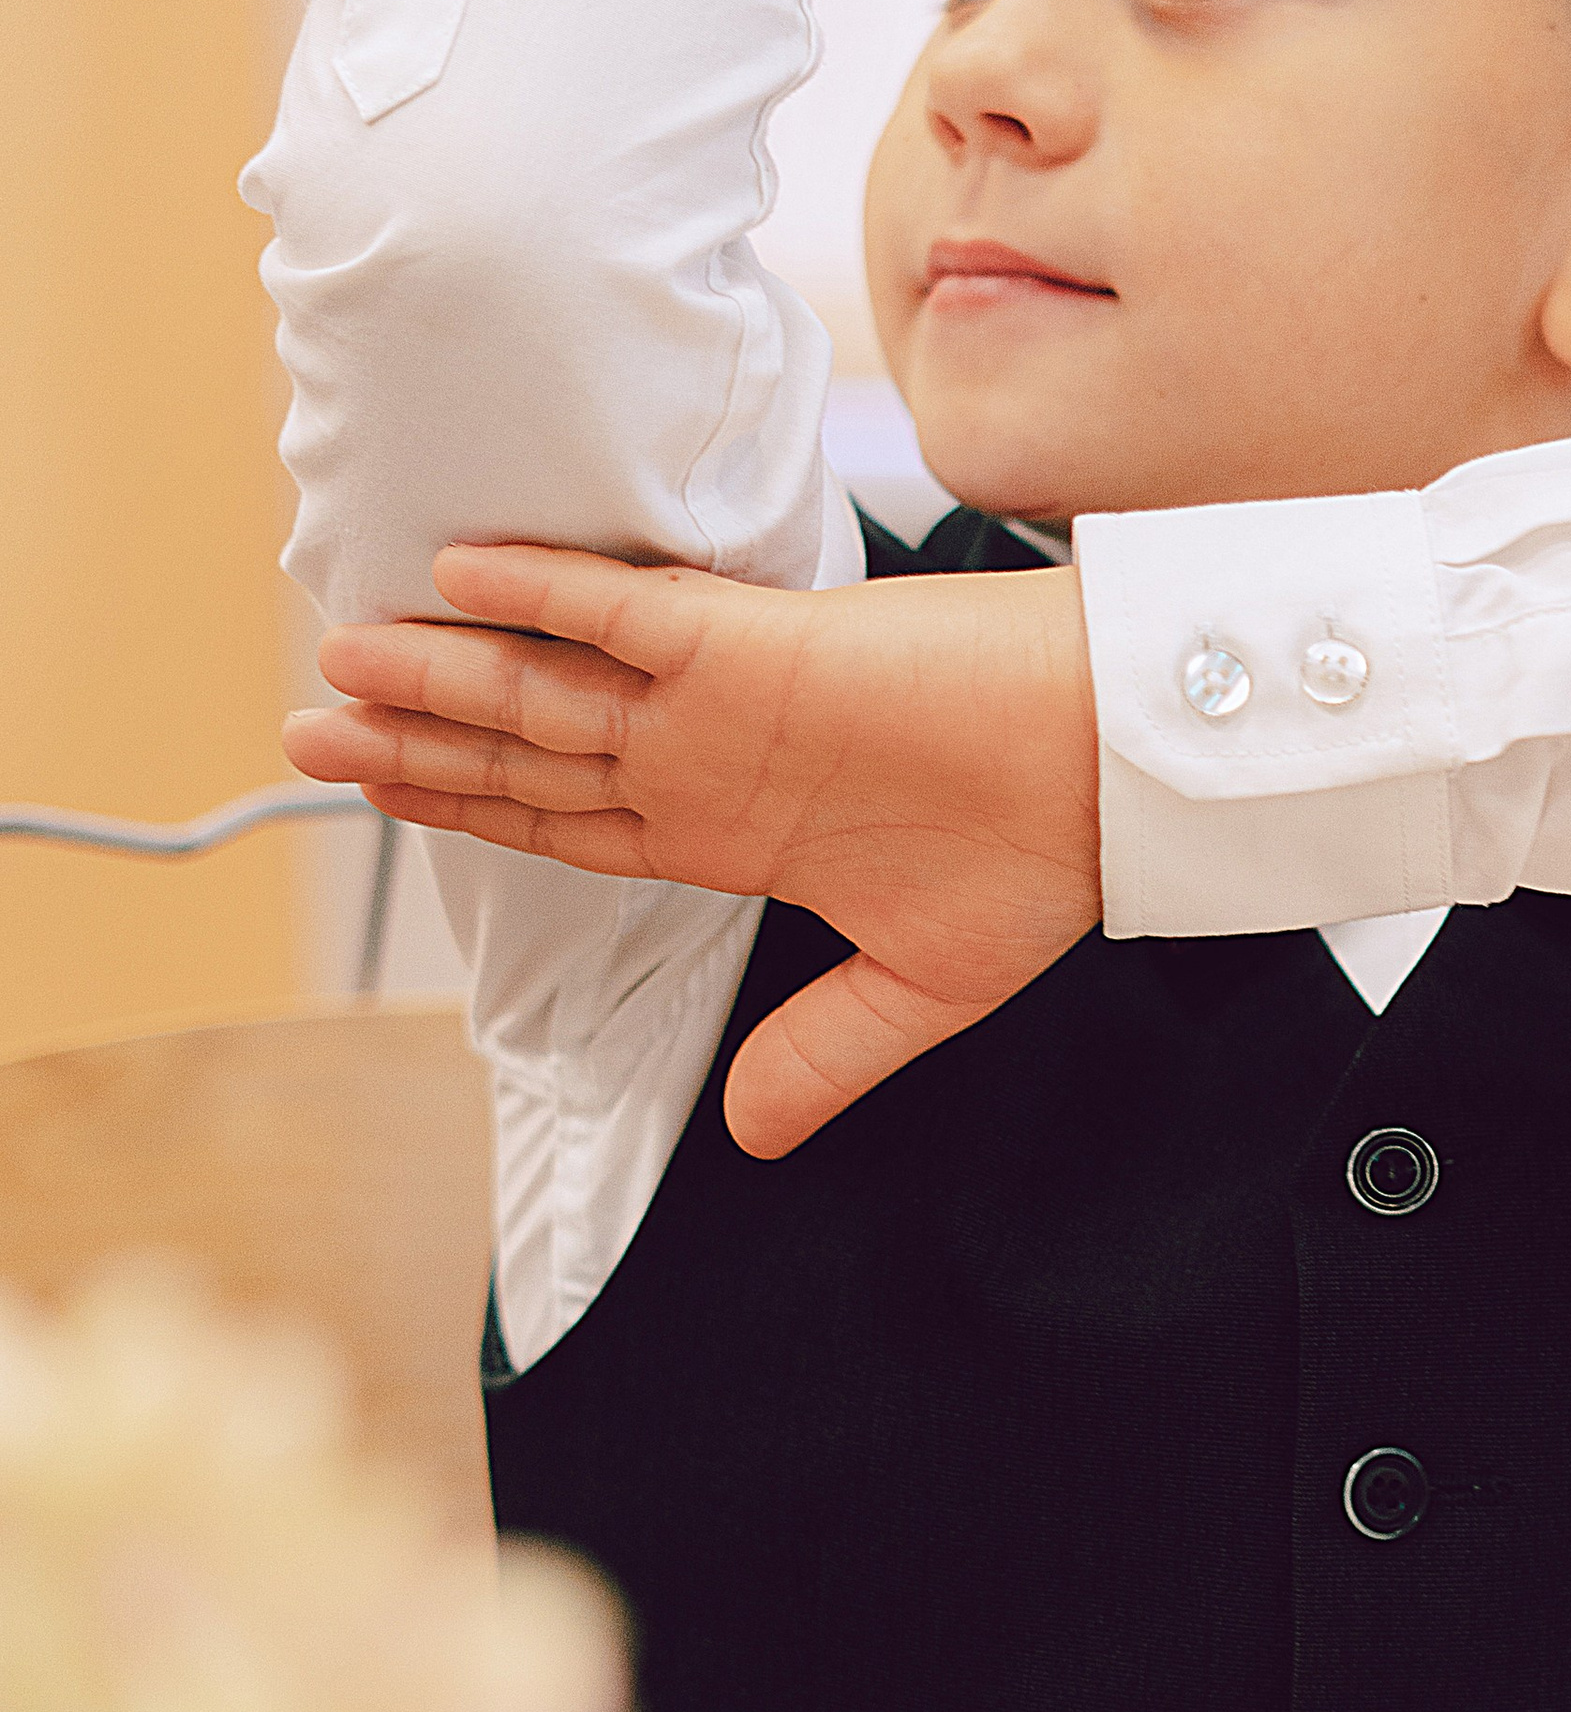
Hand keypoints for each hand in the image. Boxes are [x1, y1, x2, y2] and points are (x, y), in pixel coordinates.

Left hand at [284, 546, 1097, 1156]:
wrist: (1120, 769)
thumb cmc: (1043, 853)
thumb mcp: (919, 985)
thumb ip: (820, 1054)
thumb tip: (752, 1138)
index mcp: (732, 832)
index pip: (566, 821)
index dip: (470, 809)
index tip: (383, 794)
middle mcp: (705, 763)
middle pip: (528, 751)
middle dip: (417, 740)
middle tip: (308, 729)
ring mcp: (721, 702)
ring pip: (547, 684)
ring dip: (442, 672)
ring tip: (341, 661)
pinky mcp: (756, 648)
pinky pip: (626, 614)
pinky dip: (543, 592)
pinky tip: (463, 573)